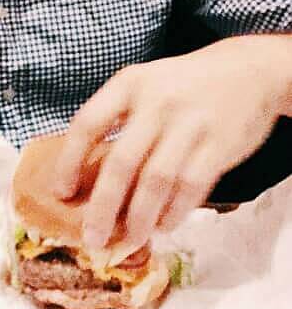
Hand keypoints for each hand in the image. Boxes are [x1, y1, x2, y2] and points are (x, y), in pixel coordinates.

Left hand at [52, 36, 290, 248]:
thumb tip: (87, 177)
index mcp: (129, 84)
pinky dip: (174, 212)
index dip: (69, 161)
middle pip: (121, 162)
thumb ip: (120, 120)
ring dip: (140, 217)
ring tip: (130, 238)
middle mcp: (156, 102)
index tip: (61, 193)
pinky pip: (191, 187)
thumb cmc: (184, 85)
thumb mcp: (146, 85)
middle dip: (103, 206)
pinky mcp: (219, 145)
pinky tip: (164, 224)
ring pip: (156, 180)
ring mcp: (189, 124)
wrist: (249, 70)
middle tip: (92, 237)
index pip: (88, 123)